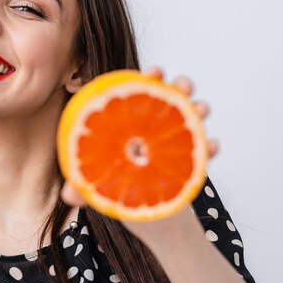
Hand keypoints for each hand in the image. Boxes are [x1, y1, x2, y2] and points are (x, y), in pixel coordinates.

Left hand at [61, 67, 217, 242]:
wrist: (142, 210)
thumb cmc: (116, 185)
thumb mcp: (97, 183)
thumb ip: (83, 185)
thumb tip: (68, 195)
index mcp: (130, 122)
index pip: (139, 93)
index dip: (148, 78)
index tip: (155, 72)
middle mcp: (154, 126)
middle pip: (170, 98)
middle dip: (180, 86)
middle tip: (182, 86)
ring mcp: (174, 139)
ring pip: (192, 117)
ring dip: (199, 109)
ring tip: (201, 110)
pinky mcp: (191, 159)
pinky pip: (205, 150)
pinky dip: (211, 147)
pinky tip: (213, 146)